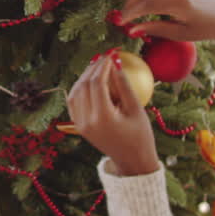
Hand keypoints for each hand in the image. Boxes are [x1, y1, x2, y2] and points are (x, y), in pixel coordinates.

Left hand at [67, 54, 160, 176]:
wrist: (132, 161)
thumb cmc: (140, 134)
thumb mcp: (136, 108)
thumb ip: (124, 85)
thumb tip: (116, 62)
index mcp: (103, 118)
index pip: (96, 84)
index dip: (103, 66)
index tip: (111, 54)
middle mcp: (87, 121)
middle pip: (84, 86)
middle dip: (93, 68)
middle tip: (104, 56)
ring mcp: (80, 125)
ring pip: (75, 92)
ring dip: (84, 77)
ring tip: (97, 65)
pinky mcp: (79, 127)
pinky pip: (73, 102)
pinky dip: (79, 88)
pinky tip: (89, 80)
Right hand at [119, 0, 214, 41]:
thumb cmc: (205, 28)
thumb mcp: (182, 34)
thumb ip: (156, 29)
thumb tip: (132, 30)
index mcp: (183, 4)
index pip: (148, 4)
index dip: (131, 13)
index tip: (120, 22)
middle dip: (129, 1)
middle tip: (123, 16)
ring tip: (130, 9)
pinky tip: (141, 2)